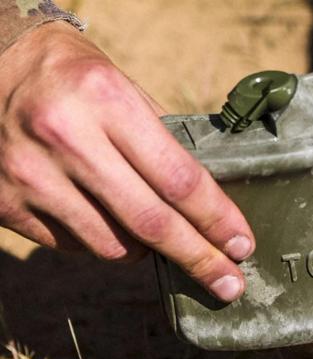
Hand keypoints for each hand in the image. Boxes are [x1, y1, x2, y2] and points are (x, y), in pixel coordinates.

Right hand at [0, 22, 253, 301]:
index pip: (179, 179)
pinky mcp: (5, 203)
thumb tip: (208, 201)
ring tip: (160, 235)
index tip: (242, 244)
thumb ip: (160, 142)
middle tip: (230, 283)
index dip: (217, 220)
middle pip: (151, 223)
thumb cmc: (73, 75)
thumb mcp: (123, 87)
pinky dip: (105, 243)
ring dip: (149, 251)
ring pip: (113, 246)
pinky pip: (75, 247)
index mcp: (106, 101)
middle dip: (199, 259)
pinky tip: (110, 222)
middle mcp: (66, 139)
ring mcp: (30, 176)